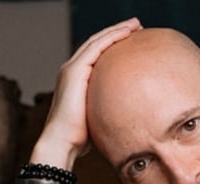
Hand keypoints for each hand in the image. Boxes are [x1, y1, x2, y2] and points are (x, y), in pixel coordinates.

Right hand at [35, 17, 141, 167]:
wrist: (62, 142)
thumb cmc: (80, 139)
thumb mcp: (97, 118)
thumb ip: (107, 110)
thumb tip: (127, 117)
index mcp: (77, 80)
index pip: (97, 57)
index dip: (114, 46)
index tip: (132, 42)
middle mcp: (72, 70)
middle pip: (97, 44)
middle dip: (117, 33)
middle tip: (137, 26)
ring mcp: (72, 69)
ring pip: (97, 41)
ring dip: (117, 30)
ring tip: (136, 25)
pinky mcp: (75, 71)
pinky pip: (96, 48)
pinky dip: (111, 38)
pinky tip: (126, 33)